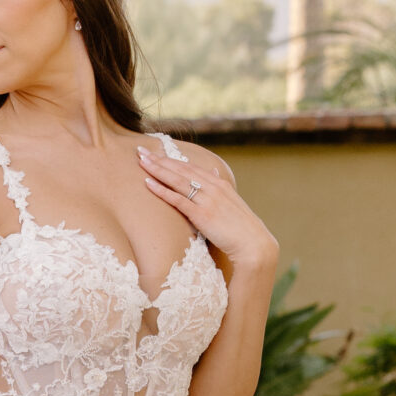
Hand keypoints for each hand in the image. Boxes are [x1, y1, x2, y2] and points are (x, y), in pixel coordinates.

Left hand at [138, 141, 276, 270]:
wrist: (254, 244)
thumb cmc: (242, 227)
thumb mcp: (232, 202)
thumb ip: (220, 187)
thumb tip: (213, 173)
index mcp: (219, 184)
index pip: (191, 167)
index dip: (172, 160)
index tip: (155, 152)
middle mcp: (213, 187)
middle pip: (181, 169)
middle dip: (160, 159)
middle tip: (141, 150)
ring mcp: (207, 200)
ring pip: (177, 180)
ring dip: (157, 169)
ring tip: (141, 161)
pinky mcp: (202, 215)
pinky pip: (178, 199)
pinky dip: (162, 190)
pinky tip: (148, 183)